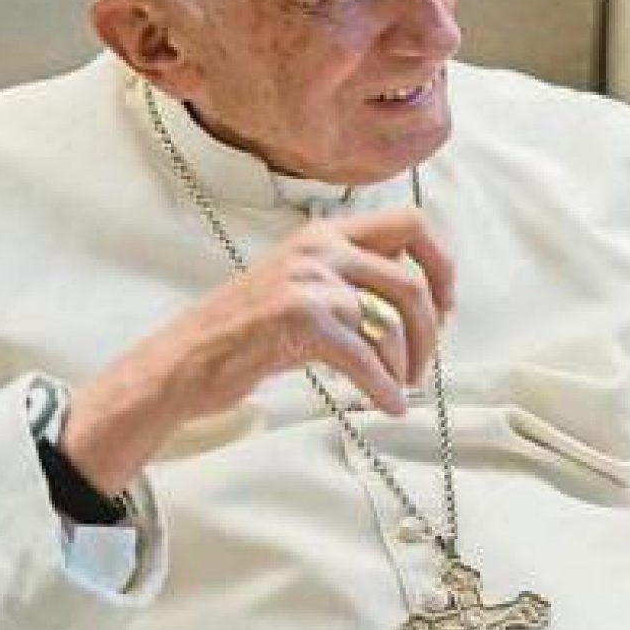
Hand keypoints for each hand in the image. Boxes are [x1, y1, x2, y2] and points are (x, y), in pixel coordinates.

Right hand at [65, 209, 455, 493]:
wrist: (183, 360)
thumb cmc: (248, 331)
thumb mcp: (303, 283)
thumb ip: (354, 276)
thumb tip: (423, 294)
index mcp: (325, 233)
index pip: (411, 224)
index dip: (441, 264)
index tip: (445, 305)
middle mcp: (319, 248)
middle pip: (411, 282)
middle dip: (430, 329)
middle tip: (424, 363)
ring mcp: (308, 282)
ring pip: (391, 323)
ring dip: (405, 364)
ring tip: (400, 387)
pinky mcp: (299, 320)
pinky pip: (365, 357)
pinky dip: (384, 387)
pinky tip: (390, 406)